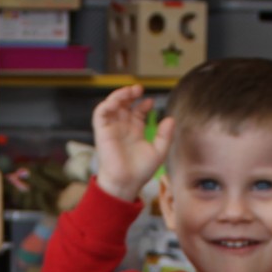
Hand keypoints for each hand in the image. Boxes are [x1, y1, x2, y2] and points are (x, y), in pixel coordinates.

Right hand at [90, 85, 174, 203]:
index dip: (143, 104)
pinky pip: (100, 113)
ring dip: (119, 95)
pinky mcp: (101, 131)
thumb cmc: (140, 171)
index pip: (137, 111)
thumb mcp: (159, 151)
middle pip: (124, 104)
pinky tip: (117, 101)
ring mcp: (112, 129)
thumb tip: (171, 118)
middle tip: (139, 89)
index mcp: (135, 132)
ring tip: (129, 91)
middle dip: (130, 94)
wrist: (126, 182)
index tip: (150, 102)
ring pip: (111, 105)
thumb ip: (165, 135)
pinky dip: (107, 104)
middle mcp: (123, 128)